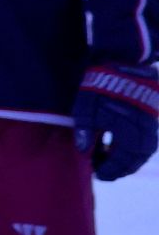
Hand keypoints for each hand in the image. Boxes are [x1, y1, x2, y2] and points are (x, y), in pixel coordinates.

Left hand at [72, 64, 157, 180]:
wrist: (121, 60)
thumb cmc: (100, 85)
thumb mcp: (86, 108)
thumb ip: (85, 132)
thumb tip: (84, 152)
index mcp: (131, 134)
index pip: (123, 161)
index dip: (111, 170)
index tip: (99, 174)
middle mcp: (145, 132)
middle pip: (135, 158)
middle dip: (120, 166)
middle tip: (104, 170)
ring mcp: (150, 123)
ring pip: (142, 149)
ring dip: (127, 156)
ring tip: (109, 158)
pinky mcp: (151, 114)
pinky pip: (144, 138)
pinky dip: (132, 145)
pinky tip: (118, 143)